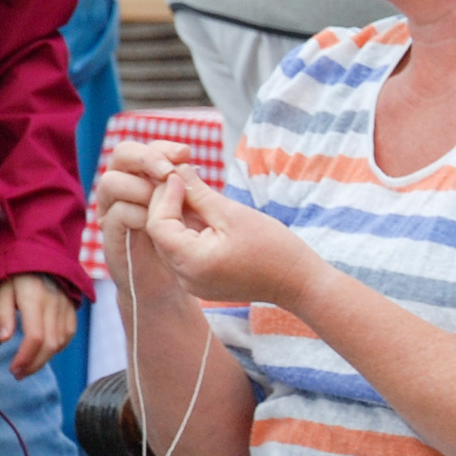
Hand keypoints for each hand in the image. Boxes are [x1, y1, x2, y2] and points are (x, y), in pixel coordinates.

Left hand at [0, 273, 77, 375]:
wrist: (42, 251)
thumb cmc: (16, 271)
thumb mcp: (2, 287)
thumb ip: (2, 313)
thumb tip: (5, 339)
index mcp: (34, 299)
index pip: (35, 336)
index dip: (25, 358)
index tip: (13, 369)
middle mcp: (54, 305)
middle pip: (50, 344)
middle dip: (34, 364)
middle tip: (19, 374)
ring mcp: (66, 307)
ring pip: (61, 342)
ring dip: (45, 359)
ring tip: (29, 367)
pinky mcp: (72, 309)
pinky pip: (68, 334)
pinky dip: (57, 348)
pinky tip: (44, 353)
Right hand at [92, 138, 193, 287]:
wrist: (167, 285)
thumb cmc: (182, 244)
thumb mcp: (190, 211)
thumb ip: (187, 187)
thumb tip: (186, 161)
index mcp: (143, 178)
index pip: (145, 148)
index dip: (163, 147)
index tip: (187, 153)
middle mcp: (123, 189)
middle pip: (121, 155)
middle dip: (146, 158)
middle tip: (169, 172)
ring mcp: (112, 211)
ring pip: (111, 182)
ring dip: (141, 188)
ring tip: (164, 205)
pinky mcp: (110, 235)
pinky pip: (116, 214)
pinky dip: (137, 214)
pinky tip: (155, 224)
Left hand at [142, 165, 320, 308]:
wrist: (297, 282)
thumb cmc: (273, 247)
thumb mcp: (233, 213)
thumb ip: (199, 193)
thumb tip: (176, 170)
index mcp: (192, 262)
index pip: (158, 224)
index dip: (164, 196)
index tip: (181, 176)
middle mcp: (185, 279)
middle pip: (160, 235)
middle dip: (167, 205)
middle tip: (183, 179)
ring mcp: (192, 285)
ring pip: (170, 244)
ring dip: (177, 218)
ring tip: (194, 196)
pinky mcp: (201, 284)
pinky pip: (183, 255)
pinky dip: (188, 234)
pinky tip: (204, 218)